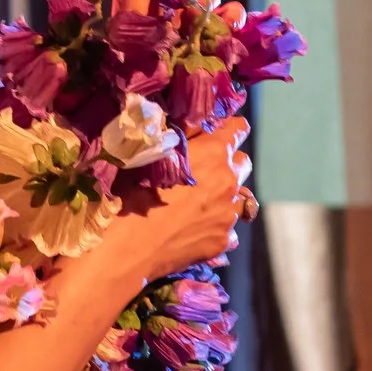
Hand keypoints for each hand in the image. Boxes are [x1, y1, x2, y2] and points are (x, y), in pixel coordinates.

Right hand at [87, 117, 251, 286]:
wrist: (128, 245)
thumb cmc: (133, 191)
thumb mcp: (152, 153)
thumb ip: (181, 137)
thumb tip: (194, 125)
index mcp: (213, 152)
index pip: (238, 128)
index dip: (228, 129)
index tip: (218, 133)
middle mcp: (229, 181)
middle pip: (243, 162)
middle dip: (228, 163)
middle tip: (205, 170)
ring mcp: (229, 213)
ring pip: (241, 196)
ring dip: (226, 195)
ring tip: (201, 203)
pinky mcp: (223, 240)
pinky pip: (229, 226)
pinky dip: (217, 223)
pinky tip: (195, 228)